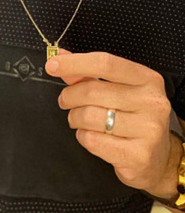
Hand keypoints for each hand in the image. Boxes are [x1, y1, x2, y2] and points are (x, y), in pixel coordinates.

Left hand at [45, 50, 177, 195]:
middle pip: (92, 91)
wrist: (158, 157)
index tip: (52, 65)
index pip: (105, 63)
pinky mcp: (138, 155)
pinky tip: (92, 135)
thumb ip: (87, 73)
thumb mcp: (116, 89)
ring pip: (89, 116)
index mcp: (147, 79)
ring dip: (75, 118)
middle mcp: (151, 102)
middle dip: (69, 96)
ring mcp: (148, 130)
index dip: (75, 63)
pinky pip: (92, 140)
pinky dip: (83, 136)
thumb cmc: (133, 116)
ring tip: (80, 120)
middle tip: (66, 100)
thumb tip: (60, 56)